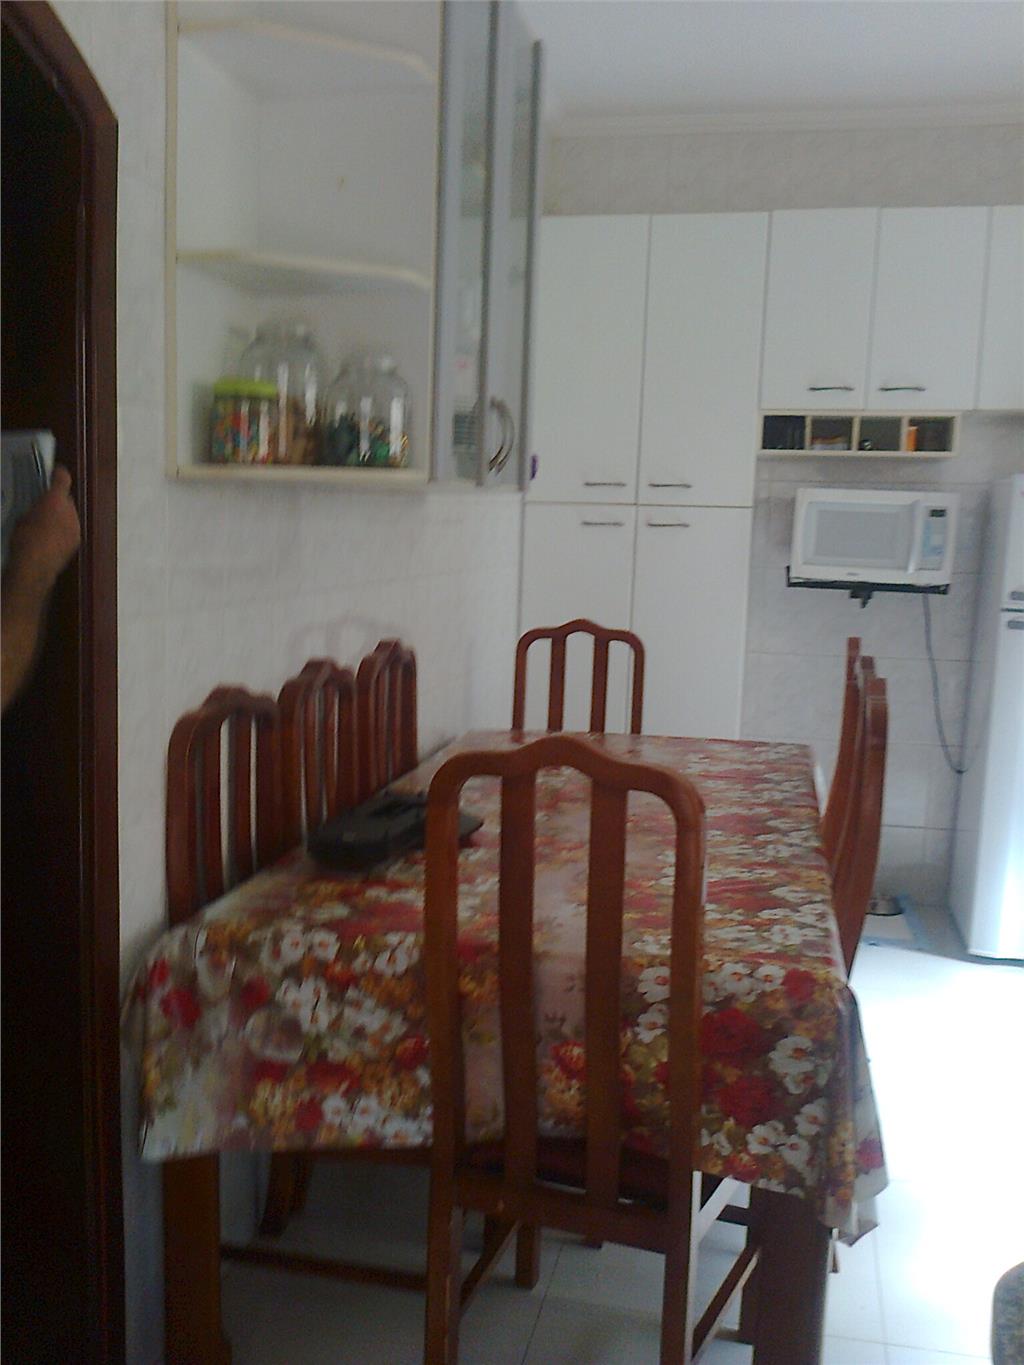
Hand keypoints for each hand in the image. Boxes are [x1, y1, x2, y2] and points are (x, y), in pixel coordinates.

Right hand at [6, 465, 80, 599]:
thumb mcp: (22, 517)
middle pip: (67, 499)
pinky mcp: (76, 541)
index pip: (62, 479)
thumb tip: (36, 510)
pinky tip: (51, 537)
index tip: (57, 471)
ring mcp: (76, 526)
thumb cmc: (24, 539)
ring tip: (46, 523)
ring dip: (62, 516)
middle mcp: (70, 510)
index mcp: (55, 499)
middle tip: (44, 505)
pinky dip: (64, 529)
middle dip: (57, 500)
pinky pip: (71, 529)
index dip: (59, 473)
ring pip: (70, 514)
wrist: (35, 566)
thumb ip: (34, 508)